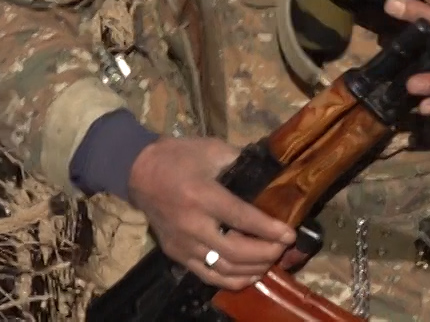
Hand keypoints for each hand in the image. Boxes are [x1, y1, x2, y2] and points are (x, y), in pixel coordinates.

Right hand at [126, 136, 297, 289]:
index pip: (241, 218)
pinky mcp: (176, 254)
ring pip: (223, 268)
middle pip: (235, 250)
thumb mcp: (212, 150)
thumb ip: (242, 161)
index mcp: (203, 196)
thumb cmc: (179, 157)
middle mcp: (192, 224)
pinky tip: (250, 275)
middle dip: (266, 252)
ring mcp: (182, 244)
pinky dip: (231, 280)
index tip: (290, 234)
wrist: (139, 171)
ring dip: (252, 268)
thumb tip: (272, 171)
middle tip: (284, 247)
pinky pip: (206, 276)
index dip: (269, 229)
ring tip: (272, 260)